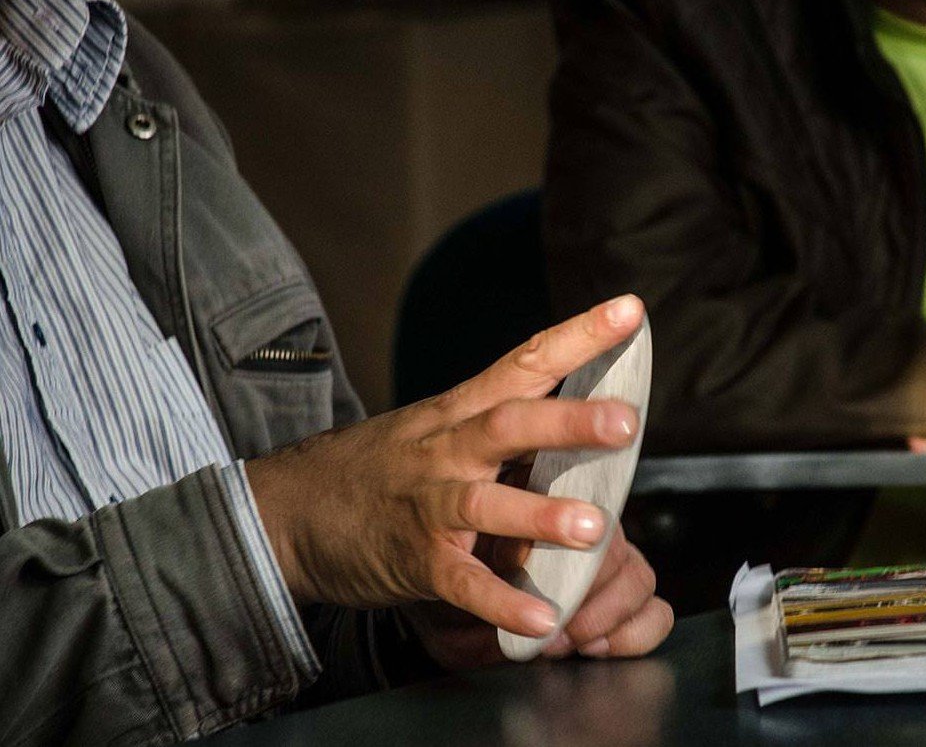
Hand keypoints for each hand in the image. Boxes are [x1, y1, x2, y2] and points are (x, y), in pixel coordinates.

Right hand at [247, 294, 671, 650]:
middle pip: (508, 424)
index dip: (579, 336)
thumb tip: (580, 418)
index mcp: (460, 413)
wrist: (286, 510)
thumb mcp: (435, 431)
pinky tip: (541, 622)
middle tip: (626, 422)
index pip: (525, 363)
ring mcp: (425, 503)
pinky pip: (458, 581)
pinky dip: (499, 601)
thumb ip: (498, 426)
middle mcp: (446, 450)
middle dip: (568, 421)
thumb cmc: (378, 469)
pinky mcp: (411, 558)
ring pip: (482, 502)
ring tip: (593, 529)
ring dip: (539, 514)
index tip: (630, 311)